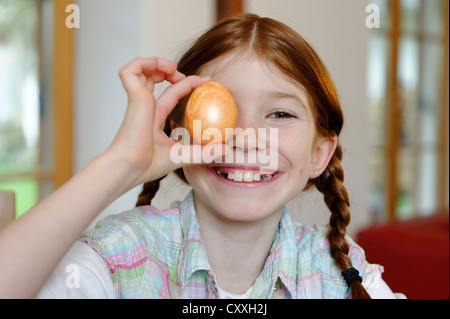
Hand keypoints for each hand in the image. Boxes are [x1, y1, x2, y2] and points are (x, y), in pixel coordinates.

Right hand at [107, 57, 226, 186]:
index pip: (171, 95)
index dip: (187, 85)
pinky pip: (130, 71)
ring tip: (173, 67)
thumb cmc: (150, 165)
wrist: (132, 167)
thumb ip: (205, 152)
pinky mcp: (132, 96)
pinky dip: (143, 62)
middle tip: (186, 73)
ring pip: (141, 70)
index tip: (206, 82)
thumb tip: (228, 150)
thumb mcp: (185, 155)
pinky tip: (162, 68)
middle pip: (155, 79)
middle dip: (170, 70)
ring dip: (157, 62)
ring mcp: (138, 100)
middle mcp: (145, 106)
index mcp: (155, 118)